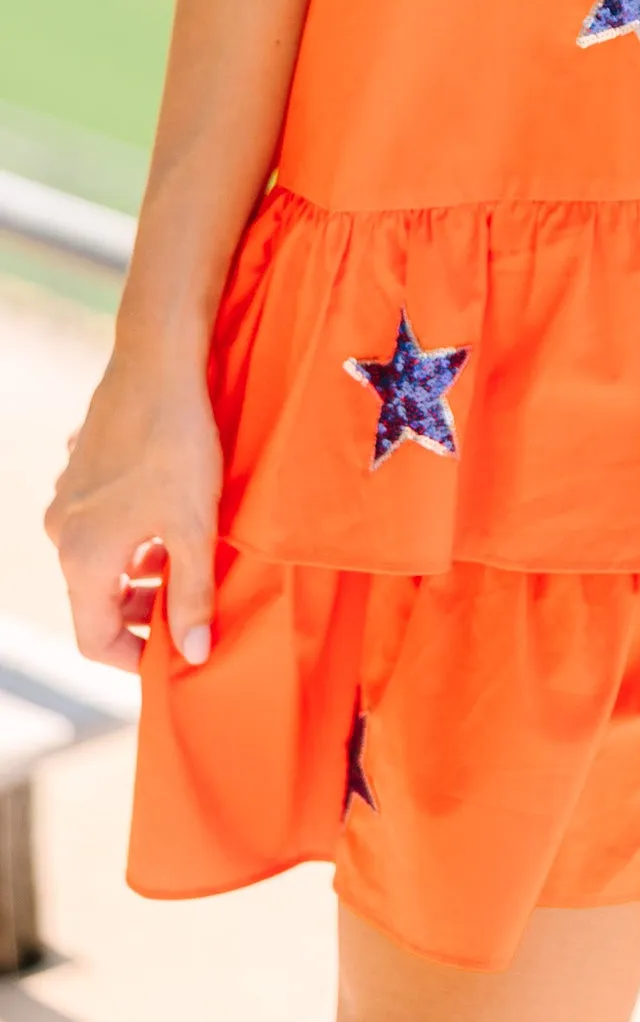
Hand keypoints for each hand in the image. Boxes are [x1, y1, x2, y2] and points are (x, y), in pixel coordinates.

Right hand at [46, 357, 220, 673]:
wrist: (157, 362)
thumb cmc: (177, 445)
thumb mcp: (196, 527)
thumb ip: (192, 595)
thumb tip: (195, 655)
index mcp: (85, 558)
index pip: (94, 640)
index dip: (135, 658)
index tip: (175, 656)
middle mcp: (62, 533)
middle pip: (94, 600)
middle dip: (140, 613)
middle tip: (188, 609)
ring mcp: (66, 499)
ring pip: (100, 560)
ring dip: (139, 572)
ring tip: (185, 561)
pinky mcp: (79, 472)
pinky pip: (99, 524)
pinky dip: (131, 536)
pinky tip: (169, 517)